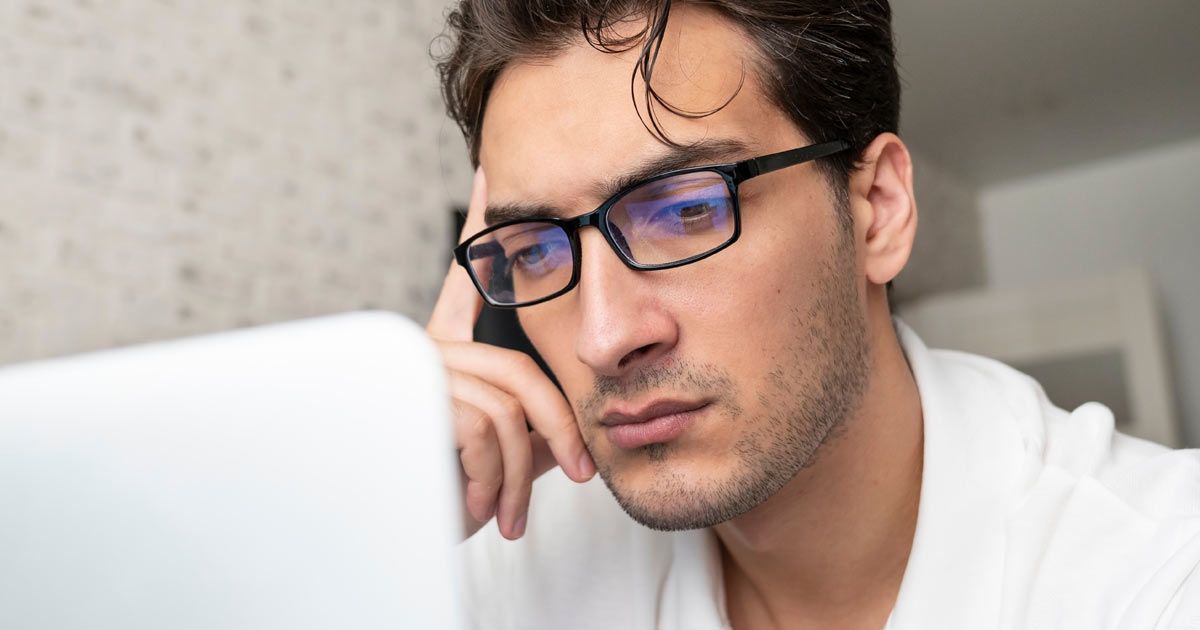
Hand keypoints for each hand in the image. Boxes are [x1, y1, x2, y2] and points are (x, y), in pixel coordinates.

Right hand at [427, 168, 595, 540]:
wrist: (386, 542)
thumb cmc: (438, 499)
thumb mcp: (497, 458)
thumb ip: (528, 425)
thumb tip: (570, 425)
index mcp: (440, 352)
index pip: (465, 277)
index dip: (479, 223)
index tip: (492, 173)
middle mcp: (423, 352)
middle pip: (522, 373)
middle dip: (562, 428)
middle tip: (581, 473)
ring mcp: (414, 373)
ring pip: (509, 411)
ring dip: (519, 476)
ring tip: (505, 512)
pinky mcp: (412, 398)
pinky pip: (487, 433)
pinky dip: (496, 483)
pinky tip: (478, 507)